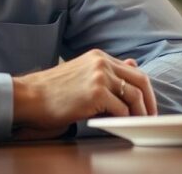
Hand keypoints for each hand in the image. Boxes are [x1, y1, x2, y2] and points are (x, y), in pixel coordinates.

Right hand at [12, 50, 157, 131]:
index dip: (145, 89)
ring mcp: (100, 76)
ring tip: (139, 123)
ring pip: (133, 95)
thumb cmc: (53, 91)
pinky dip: (125, 119)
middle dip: (149, 101)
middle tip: (151, 116)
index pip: (134, 71)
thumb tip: (133, 65)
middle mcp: (102, 62)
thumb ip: (107, 71)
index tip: (148, 104)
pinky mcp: (96, 93)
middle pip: (140, 80)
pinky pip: (121, 109)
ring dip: (140, 112)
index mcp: (99, 57)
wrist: (30, 97)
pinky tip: (122, 125)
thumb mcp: (83, 74)